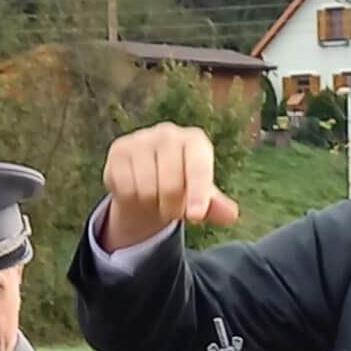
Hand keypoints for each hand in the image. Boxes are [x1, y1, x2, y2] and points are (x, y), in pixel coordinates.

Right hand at [100, 125, 239, 250]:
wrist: (148, 176)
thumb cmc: (183, 186)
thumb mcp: (202, 197)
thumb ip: (215, 206)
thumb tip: (231, 215)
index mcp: (195, 142)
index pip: (198, 167)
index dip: (197, 193)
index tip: (195, 216)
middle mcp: (168, 134)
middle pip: (171, 186)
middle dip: (172, 208)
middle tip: (173, 210)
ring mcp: (141, 139)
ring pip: (146, 190)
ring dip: (152, 205)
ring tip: (156, 198)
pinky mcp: (119, 149)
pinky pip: (125, 188)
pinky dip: (132, 199)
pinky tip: (137, 190)